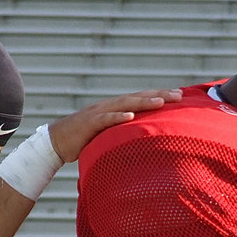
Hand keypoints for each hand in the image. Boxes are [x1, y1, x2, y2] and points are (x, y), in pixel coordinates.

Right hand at [47, 89, 182, 161]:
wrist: (57, 141)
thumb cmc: (84, 139)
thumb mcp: (109, 134)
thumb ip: (124, 131)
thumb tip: (144, 136)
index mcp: (115, 107)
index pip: (141, 98)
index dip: (160, 95)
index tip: (180, 94)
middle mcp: (110, 105)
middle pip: (138, 97)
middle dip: (159, 95)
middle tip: (179, 95)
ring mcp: (99, 112)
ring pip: (125, 104)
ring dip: (143, 102)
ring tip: (161, 102)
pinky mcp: (90, 123)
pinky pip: (106, 119)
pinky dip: (118, 116)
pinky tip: (131, 116)